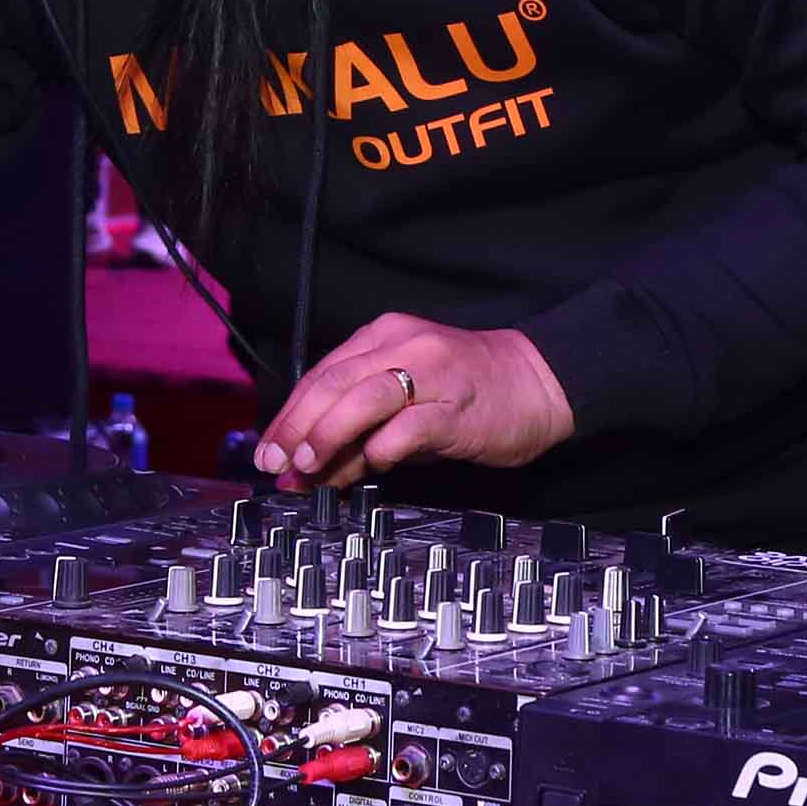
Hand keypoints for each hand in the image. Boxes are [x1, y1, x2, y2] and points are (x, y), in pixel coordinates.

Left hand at [254, 315, 573, 490]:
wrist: (539, 383)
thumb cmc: (469, 393)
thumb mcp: (405, 402)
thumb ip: (359, 428)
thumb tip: (308, 468)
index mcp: (385, 337)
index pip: (321, 374)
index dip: (289, 416)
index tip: (267, 452)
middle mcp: (404, 346)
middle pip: (333, 383)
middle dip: (297, 427)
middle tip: (276, 464)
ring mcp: (432, 374)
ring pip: (363, 397)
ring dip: (329, 433)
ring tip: (308, 465)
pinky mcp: (457, 406)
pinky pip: (409, 426)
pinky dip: (384, 448)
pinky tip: (374, 466)